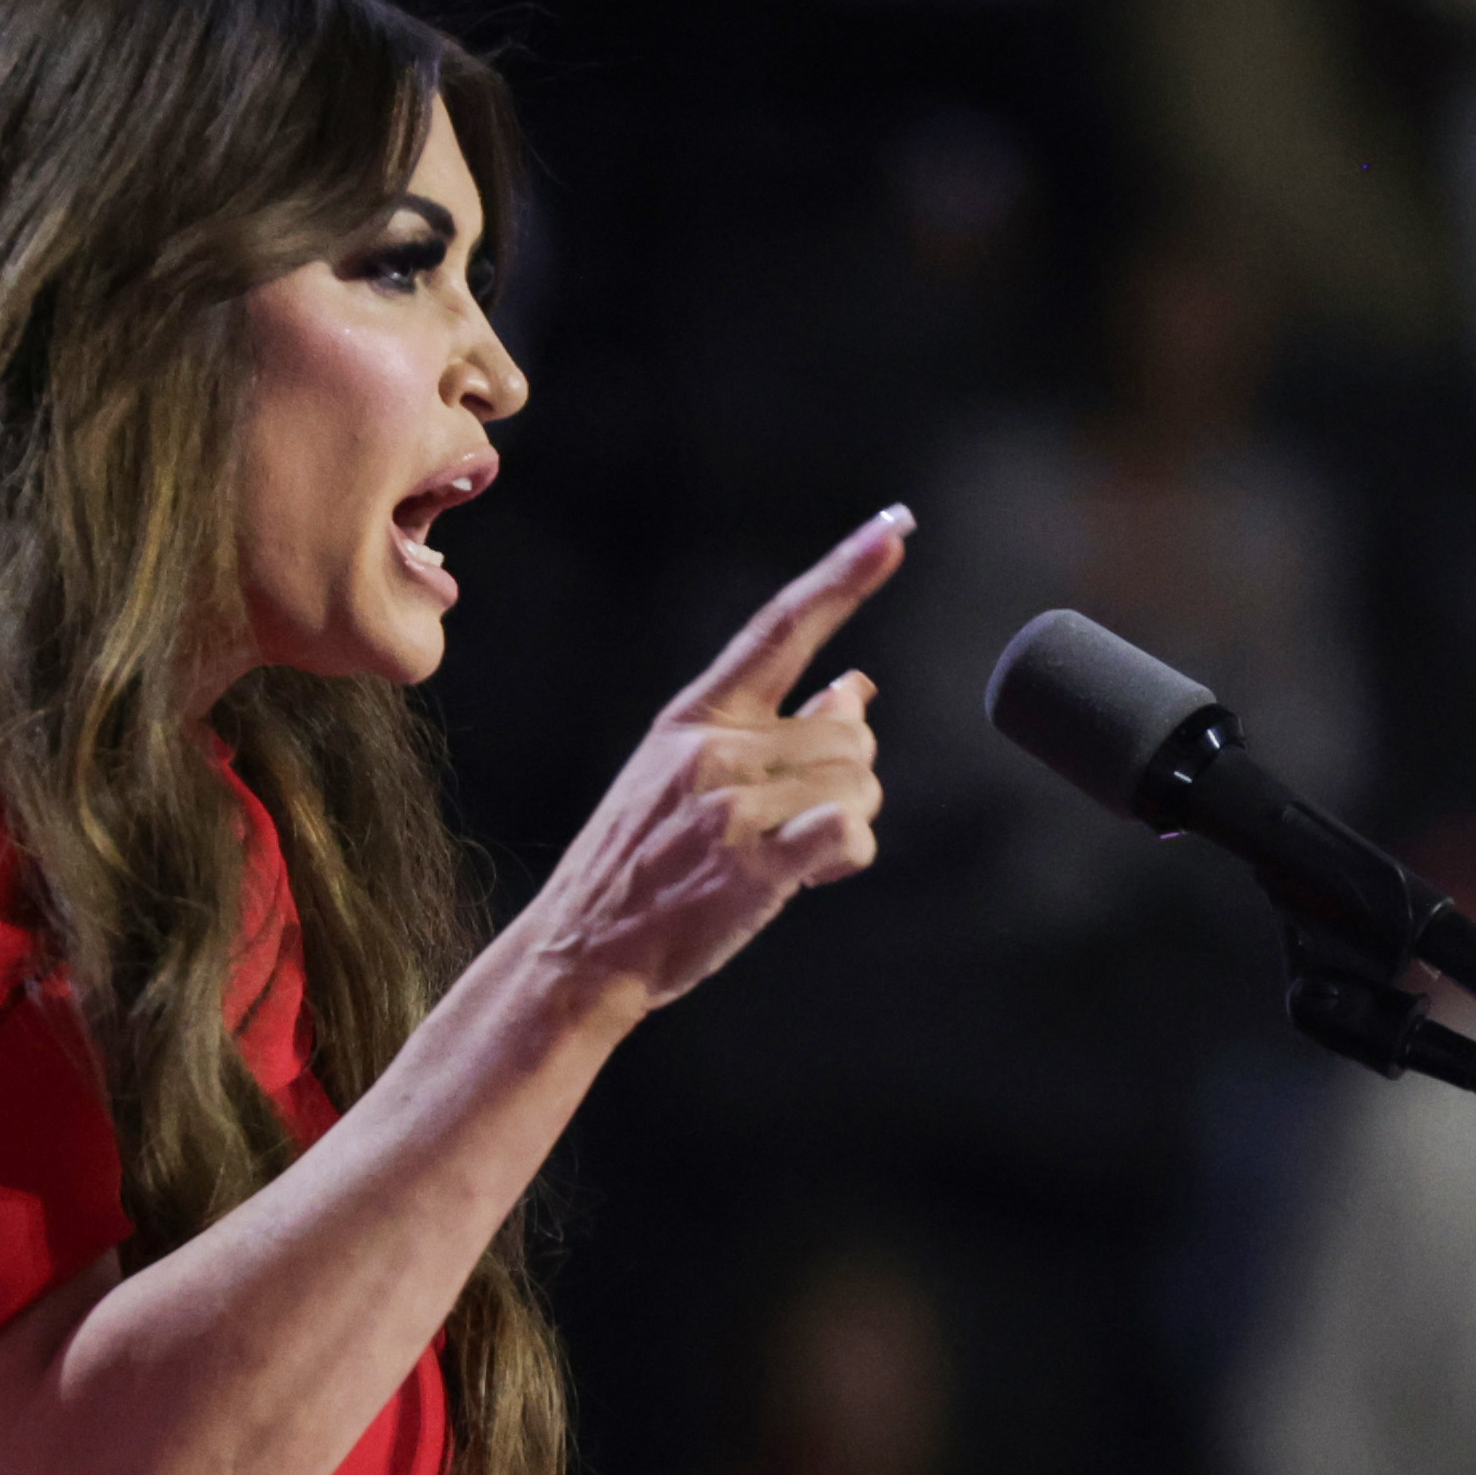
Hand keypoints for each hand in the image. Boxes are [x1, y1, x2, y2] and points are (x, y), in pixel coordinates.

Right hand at [524, 506, 911, 1015]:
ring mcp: (731, 805)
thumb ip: (772, 728)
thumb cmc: (641, 865)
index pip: (780, 627)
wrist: (580, 947)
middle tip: (793, 824)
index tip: (895, 527)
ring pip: (858, 784)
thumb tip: (857, 687)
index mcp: (696, 714)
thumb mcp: (686, 775)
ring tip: (785, 854)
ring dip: (845, 821)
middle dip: (846, 779)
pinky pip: (848, 833)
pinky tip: (811, 871)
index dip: (844, 575)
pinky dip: (846, 854)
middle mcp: (714, 747)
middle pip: (852, 734)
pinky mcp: (751, 866)